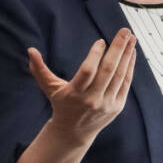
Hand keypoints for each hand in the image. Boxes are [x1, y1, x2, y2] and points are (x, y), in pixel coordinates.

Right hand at [27, 28, 136, 148]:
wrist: (74, 132)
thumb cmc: (61, 104)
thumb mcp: (50, 88)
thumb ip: (39, 69)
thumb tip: (30, 50)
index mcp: (75, 93)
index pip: (88, 71)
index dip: (95, 55)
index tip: (101, 41)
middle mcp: (92, 99)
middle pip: (108, 71)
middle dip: (118, 49)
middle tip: (125, 30)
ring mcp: (106, 103)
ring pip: (119, 76)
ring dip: (127, 55)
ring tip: (131, 38)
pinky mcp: (117, 106)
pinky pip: (125, 83)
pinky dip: (129, 67)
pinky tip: (131, 53)